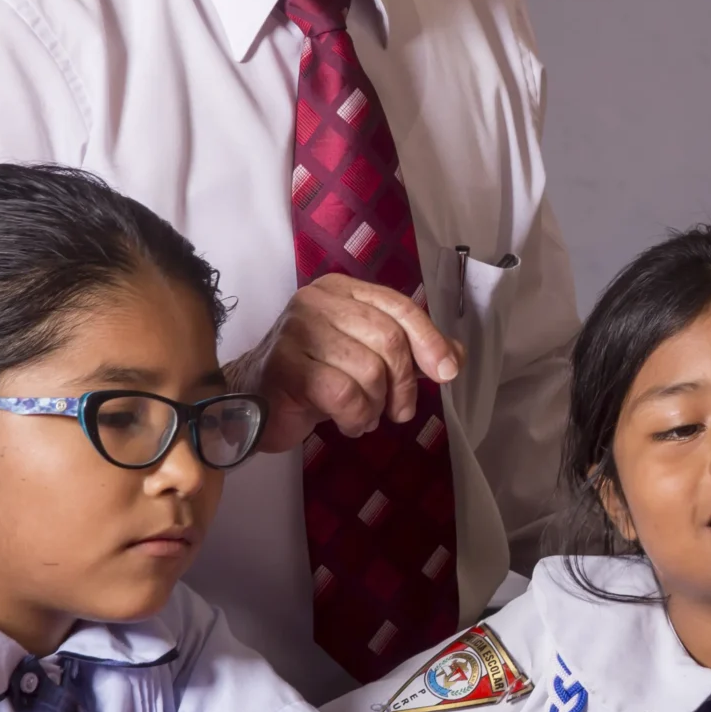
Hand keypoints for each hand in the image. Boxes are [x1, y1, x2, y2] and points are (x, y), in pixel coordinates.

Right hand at [232, 274, 465, 451]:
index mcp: (341, 289)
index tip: (447, 373)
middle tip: (399, 411)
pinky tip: (348, 423)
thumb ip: (410, 351)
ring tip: (363, 415)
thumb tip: (455, 357)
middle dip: (403, 383)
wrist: (255, 402)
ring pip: (368, 370)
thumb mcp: (366, 356)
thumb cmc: (316, 375)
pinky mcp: (283, 366)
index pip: (399, 306)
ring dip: (375, 406)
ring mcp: (295, 331)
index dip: (430, 340)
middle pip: (388, 339)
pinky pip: (344, 394)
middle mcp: (316, 301)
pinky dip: (355, 416)